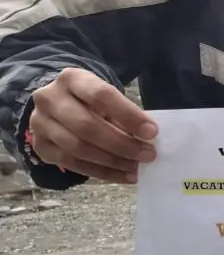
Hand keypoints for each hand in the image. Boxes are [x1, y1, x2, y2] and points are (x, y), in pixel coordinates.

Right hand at [26, 68, 157, 183]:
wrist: (59, 103)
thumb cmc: (92, 100)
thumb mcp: (107, 97)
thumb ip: (124, 113)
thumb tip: (147, 138)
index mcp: (71, 79)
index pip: (101, 96)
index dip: (129, 115)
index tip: (152, 132)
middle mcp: (49, 99)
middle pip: (86, 126)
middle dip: (121, 144)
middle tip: (148, 154)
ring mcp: (40, 123)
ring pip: (78, 148)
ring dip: (112, 161)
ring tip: (137, 167)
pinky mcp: (40, 146)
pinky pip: (72, 164)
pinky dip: (101, 172)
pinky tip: (123, 176)